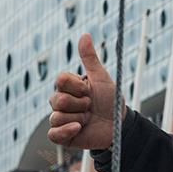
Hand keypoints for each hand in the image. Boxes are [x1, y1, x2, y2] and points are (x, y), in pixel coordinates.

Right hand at [47, 33, 125, 148]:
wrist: (119, 125)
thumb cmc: (110, 100)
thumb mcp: (101, 78)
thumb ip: (90, 58)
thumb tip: (85, 34)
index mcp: (68, 87)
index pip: (60, 80)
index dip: (77, 86)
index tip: (89, 90)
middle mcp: (61, 102)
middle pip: (57, 100)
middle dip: (80, 104)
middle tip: (91, 106)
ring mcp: (61, 119)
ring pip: (56, 116)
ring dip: (78, 118)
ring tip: (89, 119)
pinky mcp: (62, 136)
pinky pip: (53, 134)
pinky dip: (66, 130)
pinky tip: (79, 128)